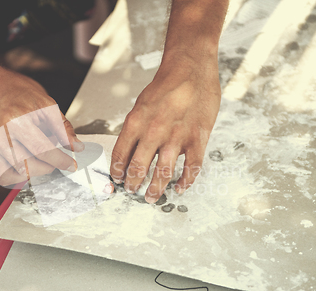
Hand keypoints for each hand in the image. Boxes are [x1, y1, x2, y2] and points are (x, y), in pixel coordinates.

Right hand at [0, 64, 83, 186]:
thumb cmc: (15, 91)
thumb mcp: (43, 101)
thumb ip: (61, 125)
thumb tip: (76, 146)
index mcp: (17, 119)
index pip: (43, 149)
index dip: (60, 161)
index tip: (71, 165)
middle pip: (25, 166)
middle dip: (46, 168)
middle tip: (53, 160)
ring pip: (6, 176)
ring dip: (26, 175)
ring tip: (36, 163)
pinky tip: (10, 170)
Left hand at [110, 55, 220, 202]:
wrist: (191, 67)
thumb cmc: (167, 84)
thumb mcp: (141, 105)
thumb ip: (136, 129)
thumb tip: (130, 152)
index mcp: (136, 122)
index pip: (120, 155)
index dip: (117, 172)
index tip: (118, 180)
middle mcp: (154, 132)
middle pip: (139, 169)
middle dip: (133, 184)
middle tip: (132, 191)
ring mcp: (177, 137)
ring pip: (163, 174)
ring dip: (155, 190)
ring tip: (151, 197)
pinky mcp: (197, 138)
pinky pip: (192, 168)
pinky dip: (185, 182)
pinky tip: (180, 188)